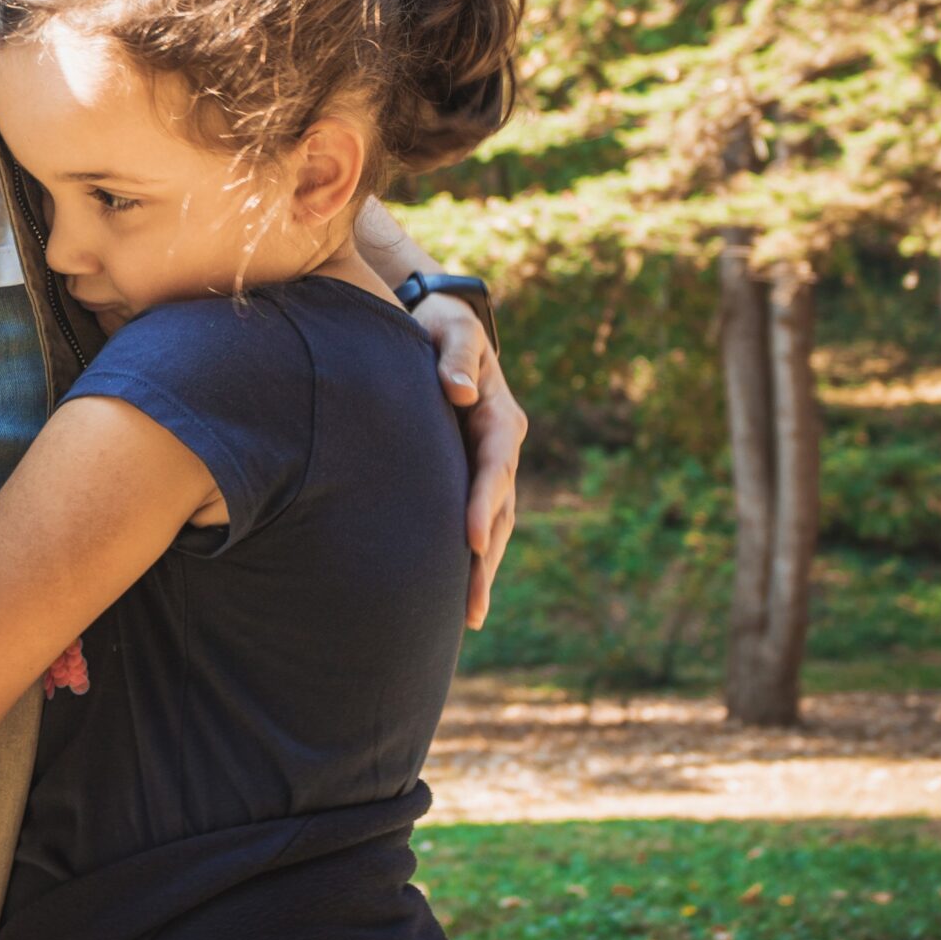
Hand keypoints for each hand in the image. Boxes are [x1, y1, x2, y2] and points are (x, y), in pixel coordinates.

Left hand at [409, 292, 526, 629]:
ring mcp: (489, 463)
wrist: (441, 323)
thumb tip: (457, 392)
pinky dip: (472, 554)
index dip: (483, 503)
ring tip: (468, 616)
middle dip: (487, 558)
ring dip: (483, 568)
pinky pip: (477, 518)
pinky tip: (457, 593)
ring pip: (494, 522)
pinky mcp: (470, 473)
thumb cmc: (439, 326)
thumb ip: (455, 356)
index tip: (473, 540)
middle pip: (499, 508)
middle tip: (470, 605)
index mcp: (498, 415)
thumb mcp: (450, 330)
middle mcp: (501, 445)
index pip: (493, 466)